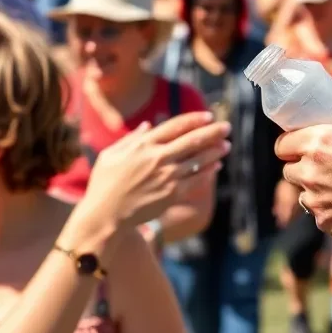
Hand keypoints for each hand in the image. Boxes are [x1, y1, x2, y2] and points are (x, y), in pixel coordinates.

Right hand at [79, 112, 230, 233]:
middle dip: (213, 132)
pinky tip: (217, 165)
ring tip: (227, 145)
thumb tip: (149, 125)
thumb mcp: (110, 155)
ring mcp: (167, 176)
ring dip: (215, 151)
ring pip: (199, 160)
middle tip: (227, 127)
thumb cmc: (104, 184)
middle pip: (193, 140)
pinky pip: (196, 179)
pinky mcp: (172, 194)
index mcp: (144, 145)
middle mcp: (158, 158)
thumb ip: (131, 138)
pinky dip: (209, 171)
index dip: (195, 119)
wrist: (105, 216)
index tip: (209, 116)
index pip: (176, 126)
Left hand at [276, 99, 331, 245]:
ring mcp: (317, 201)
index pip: (283, 144)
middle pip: (289, 170)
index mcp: (323, 142)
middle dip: (302, 166)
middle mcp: (312, 172)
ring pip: (303, 194)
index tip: (301, 144)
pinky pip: (319, 215)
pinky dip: (329, 210)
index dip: (290, 143)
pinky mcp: (326, 224)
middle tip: (323, 164)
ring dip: (315, 190)